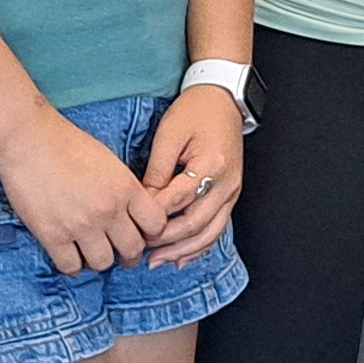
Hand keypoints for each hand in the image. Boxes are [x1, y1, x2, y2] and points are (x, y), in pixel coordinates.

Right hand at [0, 111, 167, 274]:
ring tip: (91, 251)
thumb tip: (131, 214)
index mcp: (125, 188)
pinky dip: (72, 265)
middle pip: (133, 250)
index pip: (156, 225)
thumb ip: (123, 189)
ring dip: (99, 260)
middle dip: (128, 254)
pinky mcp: (53, 235)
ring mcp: (81, 225)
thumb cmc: (65, 143)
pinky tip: (69, 254)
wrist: (27, 139)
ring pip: (103, 263)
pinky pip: (71, 267)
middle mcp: (108, 210)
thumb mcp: (108, 161)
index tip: (140, 232)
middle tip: (119, 252)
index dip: (150, 233)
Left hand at [139, 85, 242, 263]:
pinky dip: (199, 247)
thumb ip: (157, 170)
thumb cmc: (195, 111)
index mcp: (210, 165)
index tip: (131, 222)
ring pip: (208, 233)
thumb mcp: (169, 134)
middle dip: (166, 241)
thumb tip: (144, 202)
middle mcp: (226, 183)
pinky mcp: (231, 196)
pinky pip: (217, 228)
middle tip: (139, 250)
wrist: (223, 100)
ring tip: (158, 262)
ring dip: (182, 251)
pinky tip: (181, 259)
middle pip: (194, 223)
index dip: (153, 214)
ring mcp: (232, 192)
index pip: (178, 199)